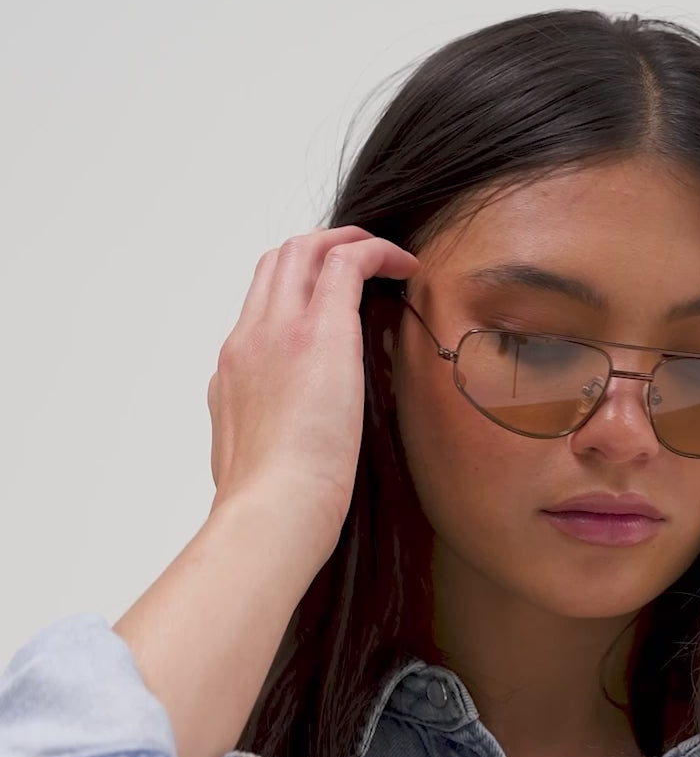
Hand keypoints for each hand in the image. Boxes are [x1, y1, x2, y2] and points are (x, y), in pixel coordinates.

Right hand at [206, 225, 417, 559]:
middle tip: (362, 263)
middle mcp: (248, 340)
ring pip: (303, 250)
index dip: (298, 291)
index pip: (261, 308)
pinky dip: (376, 253)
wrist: (273, 513)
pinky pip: (346, 262)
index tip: (333, 301)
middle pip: (276, 264)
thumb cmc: (276, 508)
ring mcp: (278, 331)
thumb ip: (275, 431)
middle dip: (319, 250)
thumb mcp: (259, 460)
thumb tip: (306, 430)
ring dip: (346, 243)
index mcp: (234, 372)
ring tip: (386, 257)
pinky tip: (407, 267)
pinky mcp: (318, 332)